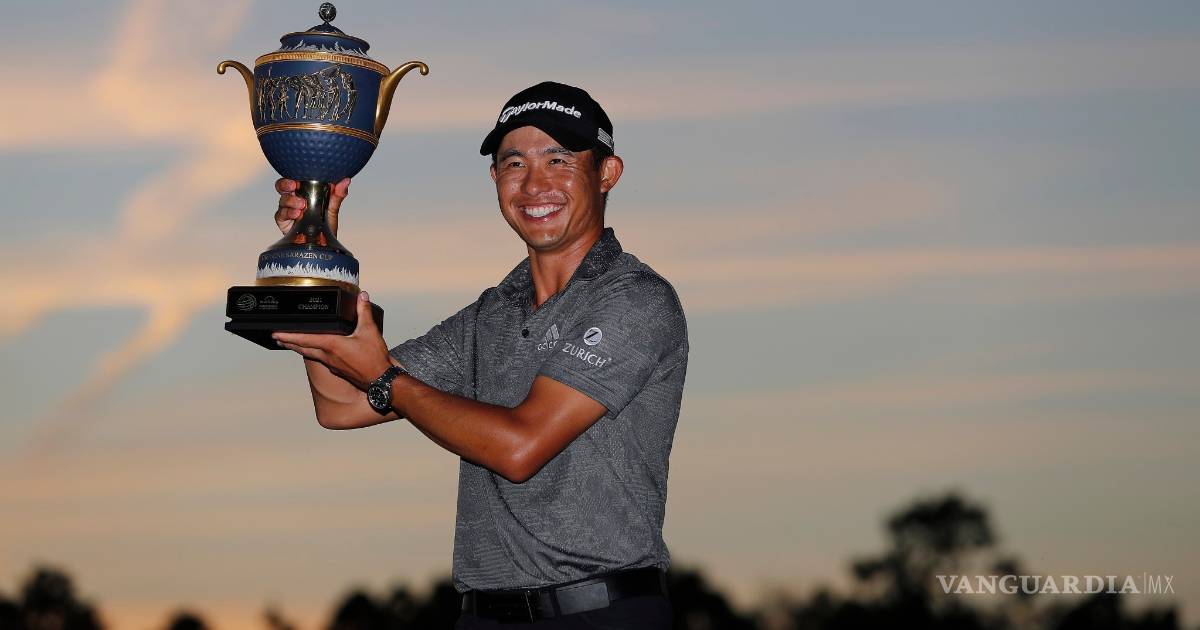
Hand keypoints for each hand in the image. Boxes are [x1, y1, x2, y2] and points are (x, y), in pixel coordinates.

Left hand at [272, 291, 391, 389]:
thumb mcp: (370, 331)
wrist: (380, 380)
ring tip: (289, 343)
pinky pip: (320, 359)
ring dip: (298, 348)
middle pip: (302, 348)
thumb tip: (362, 297)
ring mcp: (331, 364)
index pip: (305, 339)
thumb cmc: (374, 359)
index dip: (289, 335)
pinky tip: (313, 351)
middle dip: (288, 342)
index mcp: (332, 345)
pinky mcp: (337, 369)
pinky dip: (312, 353)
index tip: (276, 333)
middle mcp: (328, 356)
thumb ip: (364, 312)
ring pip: (309, 354)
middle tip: (276, 338)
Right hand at [274, 177, 350, 236]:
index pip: (294, 179)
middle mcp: (293, 198)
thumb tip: (346, 180)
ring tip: (302, 205)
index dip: (294, 175)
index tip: (300, 176)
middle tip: (293, 185)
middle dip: (285, 184)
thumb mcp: (333, 209)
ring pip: (282, 200)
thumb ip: (338, 195)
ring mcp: (287, 210)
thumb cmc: (325, 225)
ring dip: (290, 200)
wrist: (322, 245)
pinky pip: (280, 214)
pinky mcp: (283, 222)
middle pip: (282, 186)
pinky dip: (288, 213)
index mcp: (303, 192)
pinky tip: (296, 214)